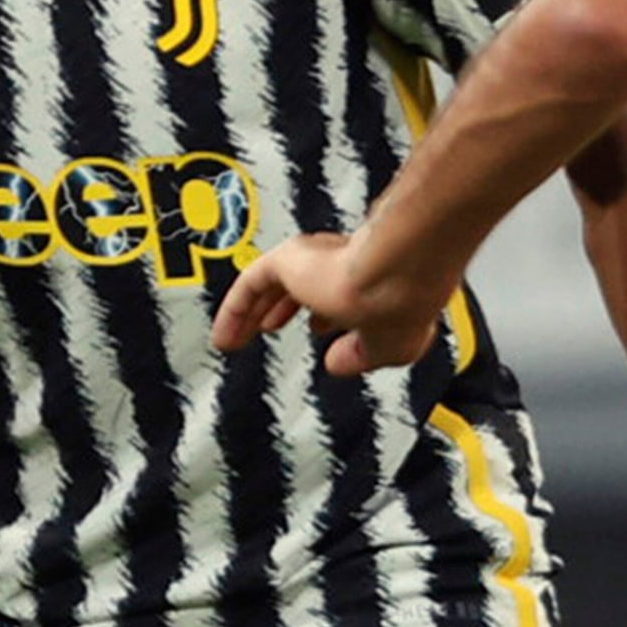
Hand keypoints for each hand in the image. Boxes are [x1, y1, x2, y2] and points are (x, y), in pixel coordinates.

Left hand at [212, 230, 453, 374]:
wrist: (393, 274)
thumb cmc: (402, 304)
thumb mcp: (388, 350)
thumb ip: (359, 357)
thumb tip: (337, 365)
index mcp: (376, 280)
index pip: (343, 296)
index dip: (329, 318)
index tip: (322, 337)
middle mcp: (345, 263)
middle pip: (305, 285)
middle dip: (287, 309)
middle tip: (273, 327)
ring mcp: (315, 261)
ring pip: (273, 286)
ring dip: (255, 315)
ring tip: (239, 338)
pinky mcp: (288, 260)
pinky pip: (250, 285)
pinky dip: (235, 313)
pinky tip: (224, 337)